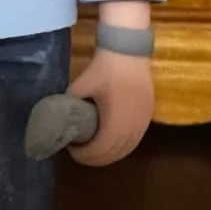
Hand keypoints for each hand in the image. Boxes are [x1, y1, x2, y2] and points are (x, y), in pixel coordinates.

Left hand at [65, 48, 153, 166]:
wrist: (128, 51)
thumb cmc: (104, 69)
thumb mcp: (81, 86)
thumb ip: (71, 102)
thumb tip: (62, 115)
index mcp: (115, 123)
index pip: (100, 150)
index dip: (85, 155)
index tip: (72, 150)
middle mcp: (132, 127)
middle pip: (114, 154)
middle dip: (96, 158)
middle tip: (81, 154)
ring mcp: (143, 122)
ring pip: (128, 148)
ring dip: (111, 154)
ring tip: (96, 152)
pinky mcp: (148, 115)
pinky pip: (137, 139)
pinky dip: (124, 146)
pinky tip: (114, 144)